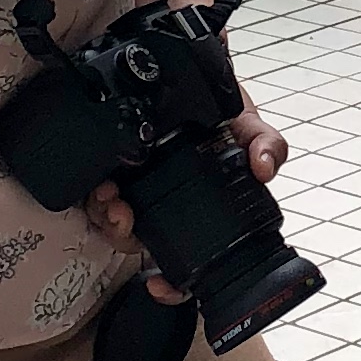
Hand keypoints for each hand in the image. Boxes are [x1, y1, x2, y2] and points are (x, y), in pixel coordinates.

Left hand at [86, 102, 288, 287]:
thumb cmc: (218, 108)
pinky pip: (94, 198)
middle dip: (125, 236)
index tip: (160, 286)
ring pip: (112, 224)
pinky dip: (94, 198)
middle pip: (140, 243)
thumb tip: (265, 169)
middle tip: (125, 215)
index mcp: (196, 207)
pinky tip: (101, 183)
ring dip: (106, 217)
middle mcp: (164, 205)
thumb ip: (266, 145)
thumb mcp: (248, 125)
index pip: (185, 262)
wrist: (188, 73)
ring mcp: (135, 190)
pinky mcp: (109, 172)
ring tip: (110, 196)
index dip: (174, 284)